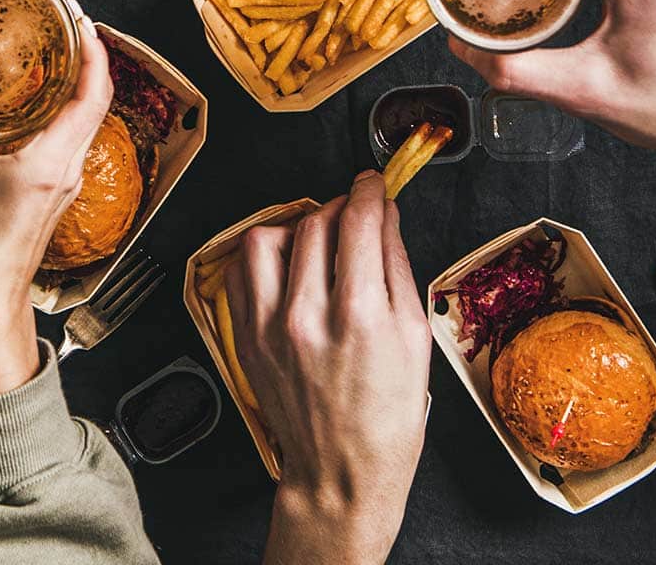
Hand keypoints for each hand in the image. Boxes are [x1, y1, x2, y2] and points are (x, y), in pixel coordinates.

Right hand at [0, 6, 111, 392]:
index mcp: (49, 162)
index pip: (92, 94)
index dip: (92, 50)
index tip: (78, 16)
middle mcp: (67, 167)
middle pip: (96, 99)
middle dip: (87, 54)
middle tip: (64, 19)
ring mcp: (66, 180)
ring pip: (86, 117)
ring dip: (78, 80)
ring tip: (54, 47)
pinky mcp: (55, 188)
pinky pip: (72, 134)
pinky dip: (64, 105)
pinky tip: (38, 95)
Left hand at [227, 172, 427, 564]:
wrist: (342, 472)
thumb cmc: (387, 416)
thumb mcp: (415, 337)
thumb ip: (396, 267)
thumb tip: (384, 216)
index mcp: (360, 315)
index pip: (357, 221)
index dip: (367, 191)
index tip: (372, 184)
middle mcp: (308, 315)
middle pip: (316, 224)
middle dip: (339, 208)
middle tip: (354, 215)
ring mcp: (269, 327)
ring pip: (268, 238)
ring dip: (296, 227)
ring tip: (317, 243)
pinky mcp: (245, 338)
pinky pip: (241, 271)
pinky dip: (263, 256)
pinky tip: (286, 265)